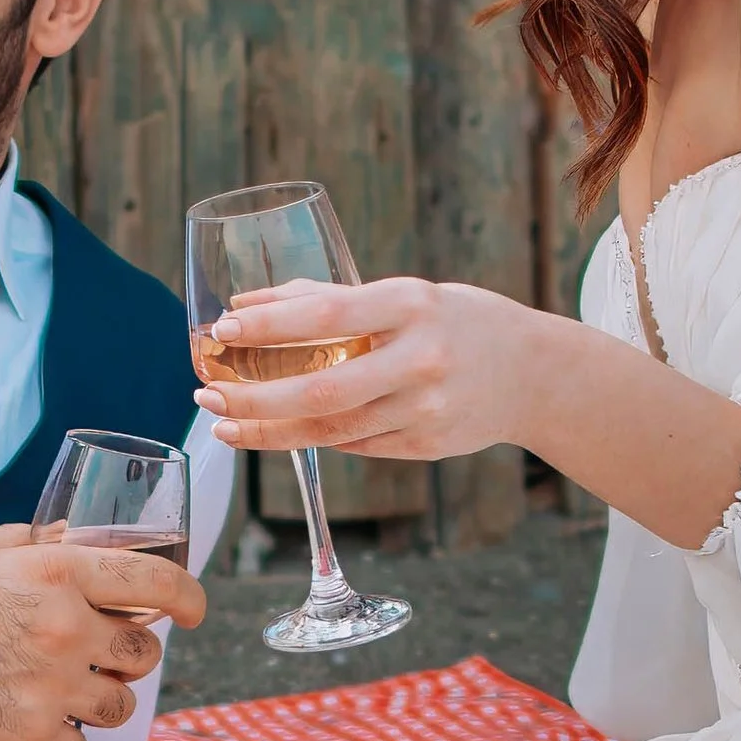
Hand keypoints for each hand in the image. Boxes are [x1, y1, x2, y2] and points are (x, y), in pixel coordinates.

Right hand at [0, 525, 204, 740]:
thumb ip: (44, 544)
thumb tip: (86, 536)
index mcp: (59, 572)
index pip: (157, 586)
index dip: (189, 599)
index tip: (194, 611)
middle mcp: (65, 627)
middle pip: (144, 655)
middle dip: (127, 658)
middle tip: (97, 657)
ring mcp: (51, 686)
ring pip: (119, 706)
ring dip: (98, 701)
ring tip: (59, 691)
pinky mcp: (29, 736)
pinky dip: (60, 738)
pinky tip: (26, 719)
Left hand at [194, 277, 548, 462]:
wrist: (534, 374)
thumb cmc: (455, 322)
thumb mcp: (405, 295)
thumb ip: (334, 300)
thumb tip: (248, 306)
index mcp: (413, 305)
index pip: (328, 313)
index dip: (270, 324)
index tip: (223, 329)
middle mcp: (422, 360)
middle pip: (322, 389)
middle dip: (255, 396)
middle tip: (207, 396)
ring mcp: (426, 410)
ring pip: (330, 430)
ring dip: (269, 430)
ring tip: (224, 423)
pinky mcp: (426, 446)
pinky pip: (354, 445)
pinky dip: (310, 437)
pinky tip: (276, 431)